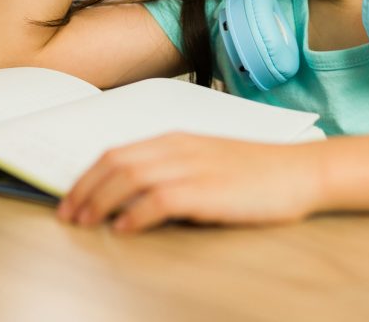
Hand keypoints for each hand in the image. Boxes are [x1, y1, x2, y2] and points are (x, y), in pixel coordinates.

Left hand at [57, 133, 324, 232]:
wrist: (300, 171)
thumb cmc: (255, 172)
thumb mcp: (205, 162)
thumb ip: (171, 169)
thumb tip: (131, 194)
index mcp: (174, 139)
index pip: (116, 152)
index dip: (87, 176)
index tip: (70, 197)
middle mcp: (177, 148)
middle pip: (115, 163)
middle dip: (84, 190)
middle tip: (68, 215)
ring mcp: (192, 167)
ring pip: (129, 178)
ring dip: (100, 201)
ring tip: (86, 222)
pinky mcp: (207, 190)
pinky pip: (160, 199)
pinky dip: (135, 213)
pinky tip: (124, 229)